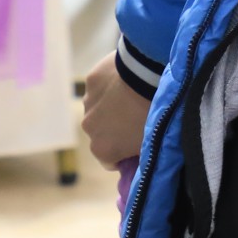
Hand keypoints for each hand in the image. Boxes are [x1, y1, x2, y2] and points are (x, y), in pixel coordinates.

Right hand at [81, 52, 150, 168]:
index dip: (124, 154)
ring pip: (98, 110)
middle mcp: (89, 128)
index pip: (110, 161)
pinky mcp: (91, 80)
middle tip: (135, 118)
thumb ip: (140, 157)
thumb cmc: (150, 115)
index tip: (136, 144)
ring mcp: (87, 102)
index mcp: (101, 149)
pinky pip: (100, 88)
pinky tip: (125, 80)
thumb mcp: (150, 144)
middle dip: (114, 129)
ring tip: (131, 97)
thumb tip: (140, 161)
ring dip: (110, 107)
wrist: (147, 76)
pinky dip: (109, 86)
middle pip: (101, 134)